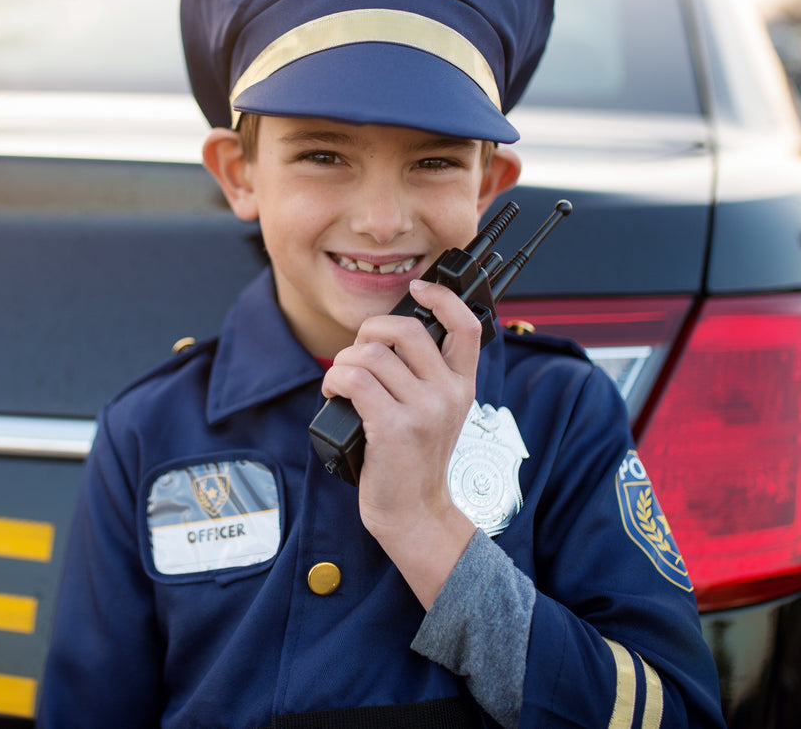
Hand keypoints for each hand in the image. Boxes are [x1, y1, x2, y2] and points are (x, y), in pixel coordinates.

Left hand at [320, 279, 479, 607]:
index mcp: (463, 386)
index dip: (443, 298)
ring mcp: (424, 411)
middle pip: (406, 330)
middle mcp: (449, 394)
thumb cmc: (413, 460)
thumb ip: (426, 376)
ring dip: (344, 361)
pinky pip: (354, 379)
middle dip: (371, 330)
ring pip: (372, 354)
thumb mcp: (436, 413)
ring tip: (341, 380)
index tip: (419, 287)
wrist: (413, 513)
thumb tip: (389, 333)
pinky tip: (333, 393)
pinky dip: (334, 380)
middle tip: (357, 351)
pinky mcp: (393, 427)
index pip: (468, 326)